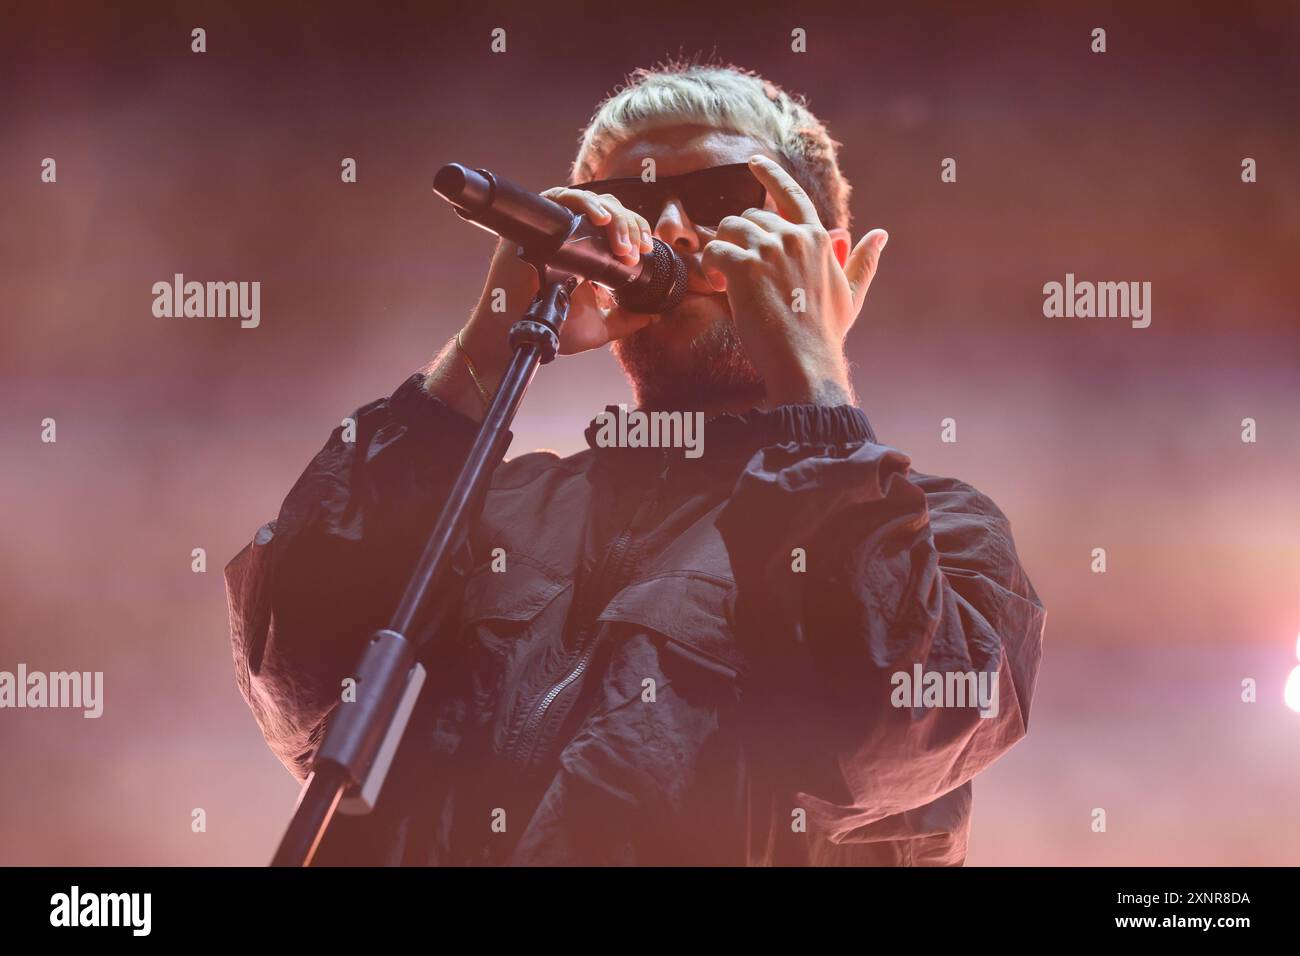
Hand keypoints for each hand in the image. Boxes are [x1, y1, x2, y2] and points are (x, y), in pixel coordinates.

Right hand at [464, 187, 656, 359]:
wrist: (516, 333)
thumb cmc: (550, 329)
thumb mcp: (596, 328)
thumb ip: (622, 322)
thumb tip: (649, 316)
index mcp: (588, 252)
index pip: (618, 227)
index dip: (636, 231)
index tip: (645, 251)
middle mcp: (573, 234)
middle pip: (610, 210)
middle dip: (630, 226)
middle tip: (634, 251)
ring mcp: (555, 226)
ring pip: (591, 201)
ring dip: (614, 217)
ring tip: (622, 245)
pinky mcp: (536, 221)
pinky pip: (562, 197)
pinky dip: (584, 202)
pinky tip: (600, 219)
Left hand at [700, 154, 887, 406]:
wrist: (806, 360)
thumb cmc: (826, 333)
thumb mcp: (851, 294)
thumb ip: (863, 261)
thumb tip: (881, 235)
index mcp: (817, 238)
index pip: (791, 194)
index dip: (770, 174)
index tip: (754, 162)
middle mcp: (794, 237)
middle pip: (749, 218)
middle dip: (739, 241)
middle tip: (737, 272)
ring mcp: (769, 249)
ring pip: (729, 229)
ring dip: (722, 252)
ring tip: (725, 281)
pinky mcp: (745, 266)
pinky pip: (714, 251)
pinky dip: (709, 267)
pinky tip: (717, 286)